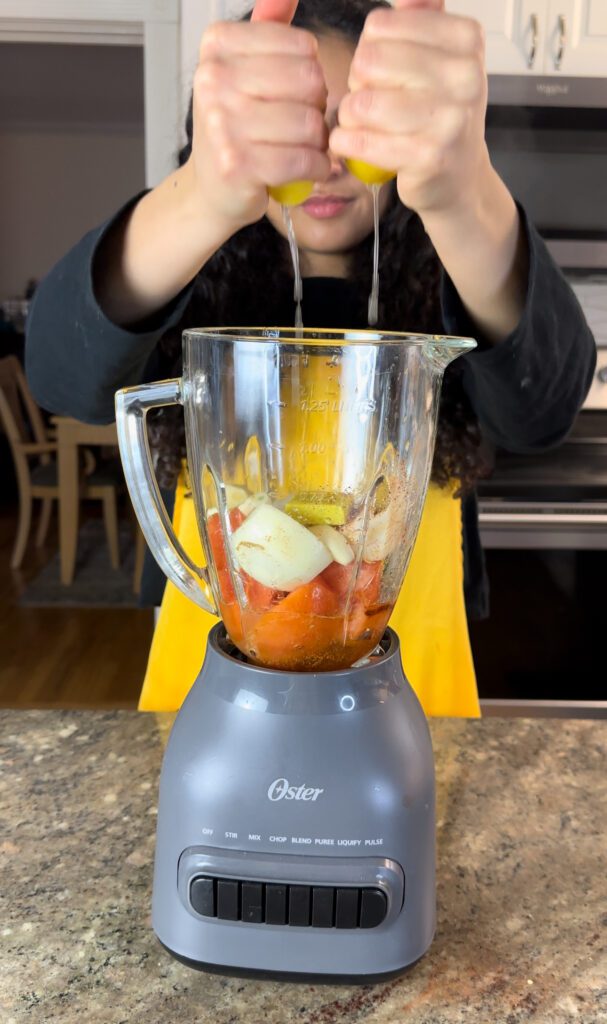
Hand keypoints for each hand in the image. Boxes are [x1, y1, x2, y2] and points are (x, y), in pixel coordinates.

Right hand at [188, 0, 329, 230]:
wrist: (213, 189)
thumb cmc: (236, 129)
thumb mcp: (246, 68)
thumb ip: (269, 27)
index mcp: (218, 46)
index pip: (303, 47)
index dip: (311, 75)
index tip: (292, 93)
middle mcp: (213, 79)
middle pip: (310, 82)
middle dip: (317, 108)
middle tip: (300, 124)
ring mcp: (222, 123)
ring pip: (310, 123)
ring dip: (318, 142)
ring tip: (302, 148)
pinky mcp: (238, 165)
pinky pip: (304, 160)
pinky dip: (317, 168)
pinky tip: (308, 169)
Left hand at [330, 0, 489, 218]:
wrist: (459, 176)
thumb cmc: (439, 113)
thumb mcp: (440, 55)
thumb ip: (422, 15)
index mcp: (465, 39)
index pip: (380, 25)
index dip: (368, 49)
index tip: (384, 72)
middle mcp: (465, 75)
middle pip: (369, 61)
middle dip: (357, 82)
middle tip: (369, 100)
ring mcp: (450, 119)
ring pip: (363, 103)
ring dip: (349, 115)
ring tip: (360, 124)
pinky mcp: (429, 157)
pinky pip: (363, 141)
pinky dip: (345, 142)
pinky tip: (349, 143)